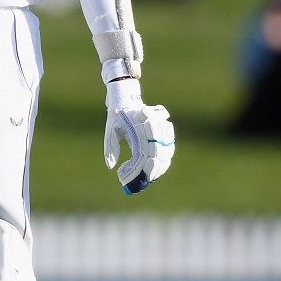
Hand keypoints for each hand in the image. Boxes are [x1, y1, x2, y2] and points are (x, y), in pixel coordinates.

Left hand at [104, 78, 175, 194]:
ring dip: (162, 164)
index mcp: (139, 130)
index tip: (137, 178)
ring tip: (152, 176)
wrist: (126, 100)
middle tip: (145, 180)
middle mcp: (152, 130)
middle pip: (159, 155)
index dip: (141, 169)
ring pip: (167, 150)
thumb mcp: (111, 131)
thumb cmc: (117, 117)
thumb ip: (111, 148)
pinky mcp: (164, 128)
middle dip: (153, 170)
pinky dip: (166, 156)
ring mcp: (160, 128)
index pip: (144, 155)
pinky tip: (160, 165)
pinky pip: (170, 144)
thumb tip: (111, 167)